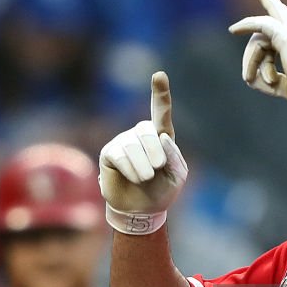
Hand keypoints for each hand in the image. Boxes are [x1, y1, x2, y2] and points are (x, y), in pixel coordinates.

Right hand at [99, 72, 188, 234]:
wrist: (140, 211)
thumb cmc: (160, 192)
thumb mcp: (176, 176)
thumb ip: (174, 157)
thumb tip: (162, 137)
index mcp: (160, 137)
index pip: (160, 112)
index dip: (160, 94)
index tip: (159, 75)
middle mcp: (140, 135)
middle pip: (148, 131)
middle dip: (155, 153)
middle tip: (156, 170)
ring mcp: (123, 142)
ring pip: (134, 145)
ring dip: (143, 167)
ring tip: (145, 179)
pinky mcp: (109, 153)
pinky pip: (120, 155)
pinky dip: (130, 169)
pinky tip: (133, 177)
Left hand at [230, 0, 286, 116]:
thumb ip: (273, 79)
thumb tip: (251, 79)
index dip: (273, 40)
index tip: (271, 29)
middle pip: (282, 19)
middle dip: (273, 5)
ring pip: (263, 37)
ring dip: (252, 60)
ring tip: (249, 78)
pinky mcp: (286, 36)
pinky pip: (261, 25)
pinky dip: (247, 26)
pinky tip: (233, 30)